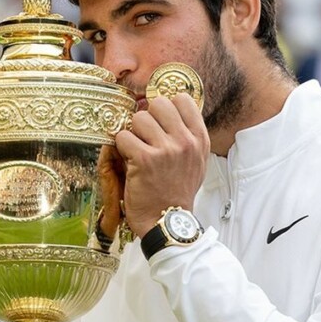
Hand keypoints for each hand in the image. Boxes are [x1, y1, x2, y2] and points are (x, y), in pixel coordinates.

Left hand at [115, 94, 208, 236]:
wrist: (168, 222)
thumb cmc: (178, 192)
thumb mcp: (196, 162)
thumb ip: (188, 135)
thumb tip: (171, 110)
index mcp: (200, 139)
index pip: (182, 99)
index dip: (166, 107)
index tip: (159, 122)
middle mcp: (186, 141)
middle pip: (158, 103)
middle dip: (147, 117)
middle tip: (145, 137)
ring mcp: (166, 149)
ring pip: (138, 118)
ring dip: (133, 133)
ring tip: (137, 151)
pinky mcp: (144, 159)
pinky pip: (123, 136)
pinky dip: (121, 148)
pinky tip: (129, 162)